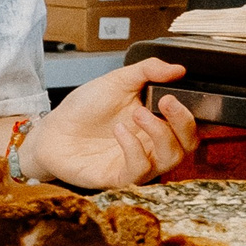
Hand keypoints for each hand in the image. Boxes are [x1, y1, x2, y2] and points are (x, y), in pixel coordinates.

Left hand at [24, 59, 200, 189]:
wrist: (51, 131)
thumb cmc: (84, 109)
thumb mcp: (115, 82)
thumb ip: (147, 71)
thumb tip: (178, 69)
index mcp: (158, 122)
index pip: (192, 124)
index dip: (195, 113)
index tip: (176, 94)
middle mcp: (153, 145)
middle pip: (190, 143)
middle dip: (183, 122)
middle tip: (164, 101)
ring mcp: (139, 162)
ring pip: (172, 158)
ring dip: (160, 133)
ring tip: (137, 114)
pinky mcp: (119, 177)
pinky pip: (140, 170)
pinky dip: (134, 149)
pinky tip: (119, 131)